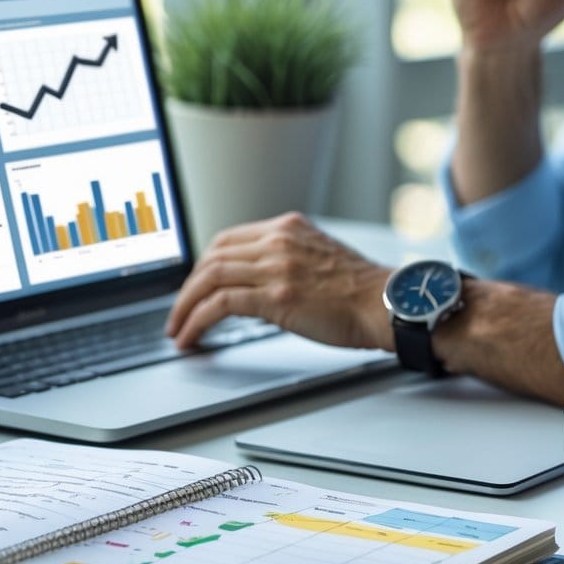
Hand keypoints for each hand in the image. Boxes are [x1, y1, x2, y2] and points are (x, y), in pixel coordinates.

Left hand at [166, 212, 392, 350]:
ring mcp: (276, 266)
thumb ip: (290, 259)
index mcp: (288, 227)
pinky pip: (220, 304)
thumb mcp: (320, 258)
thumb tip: (260, 283)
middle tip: (179, 312)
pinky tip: (191, 336)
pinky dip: (197, 321)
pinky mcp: (276, 295)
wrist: (386, 304)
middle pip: (212, 256)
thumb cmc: (362, 291)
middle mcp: (279, 240)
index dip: (204, 264)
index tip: (195, 286)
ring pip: (209, 279)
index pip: (228, 239)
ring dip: (185, 306)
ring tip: (177, 329)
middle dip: (188, 287)